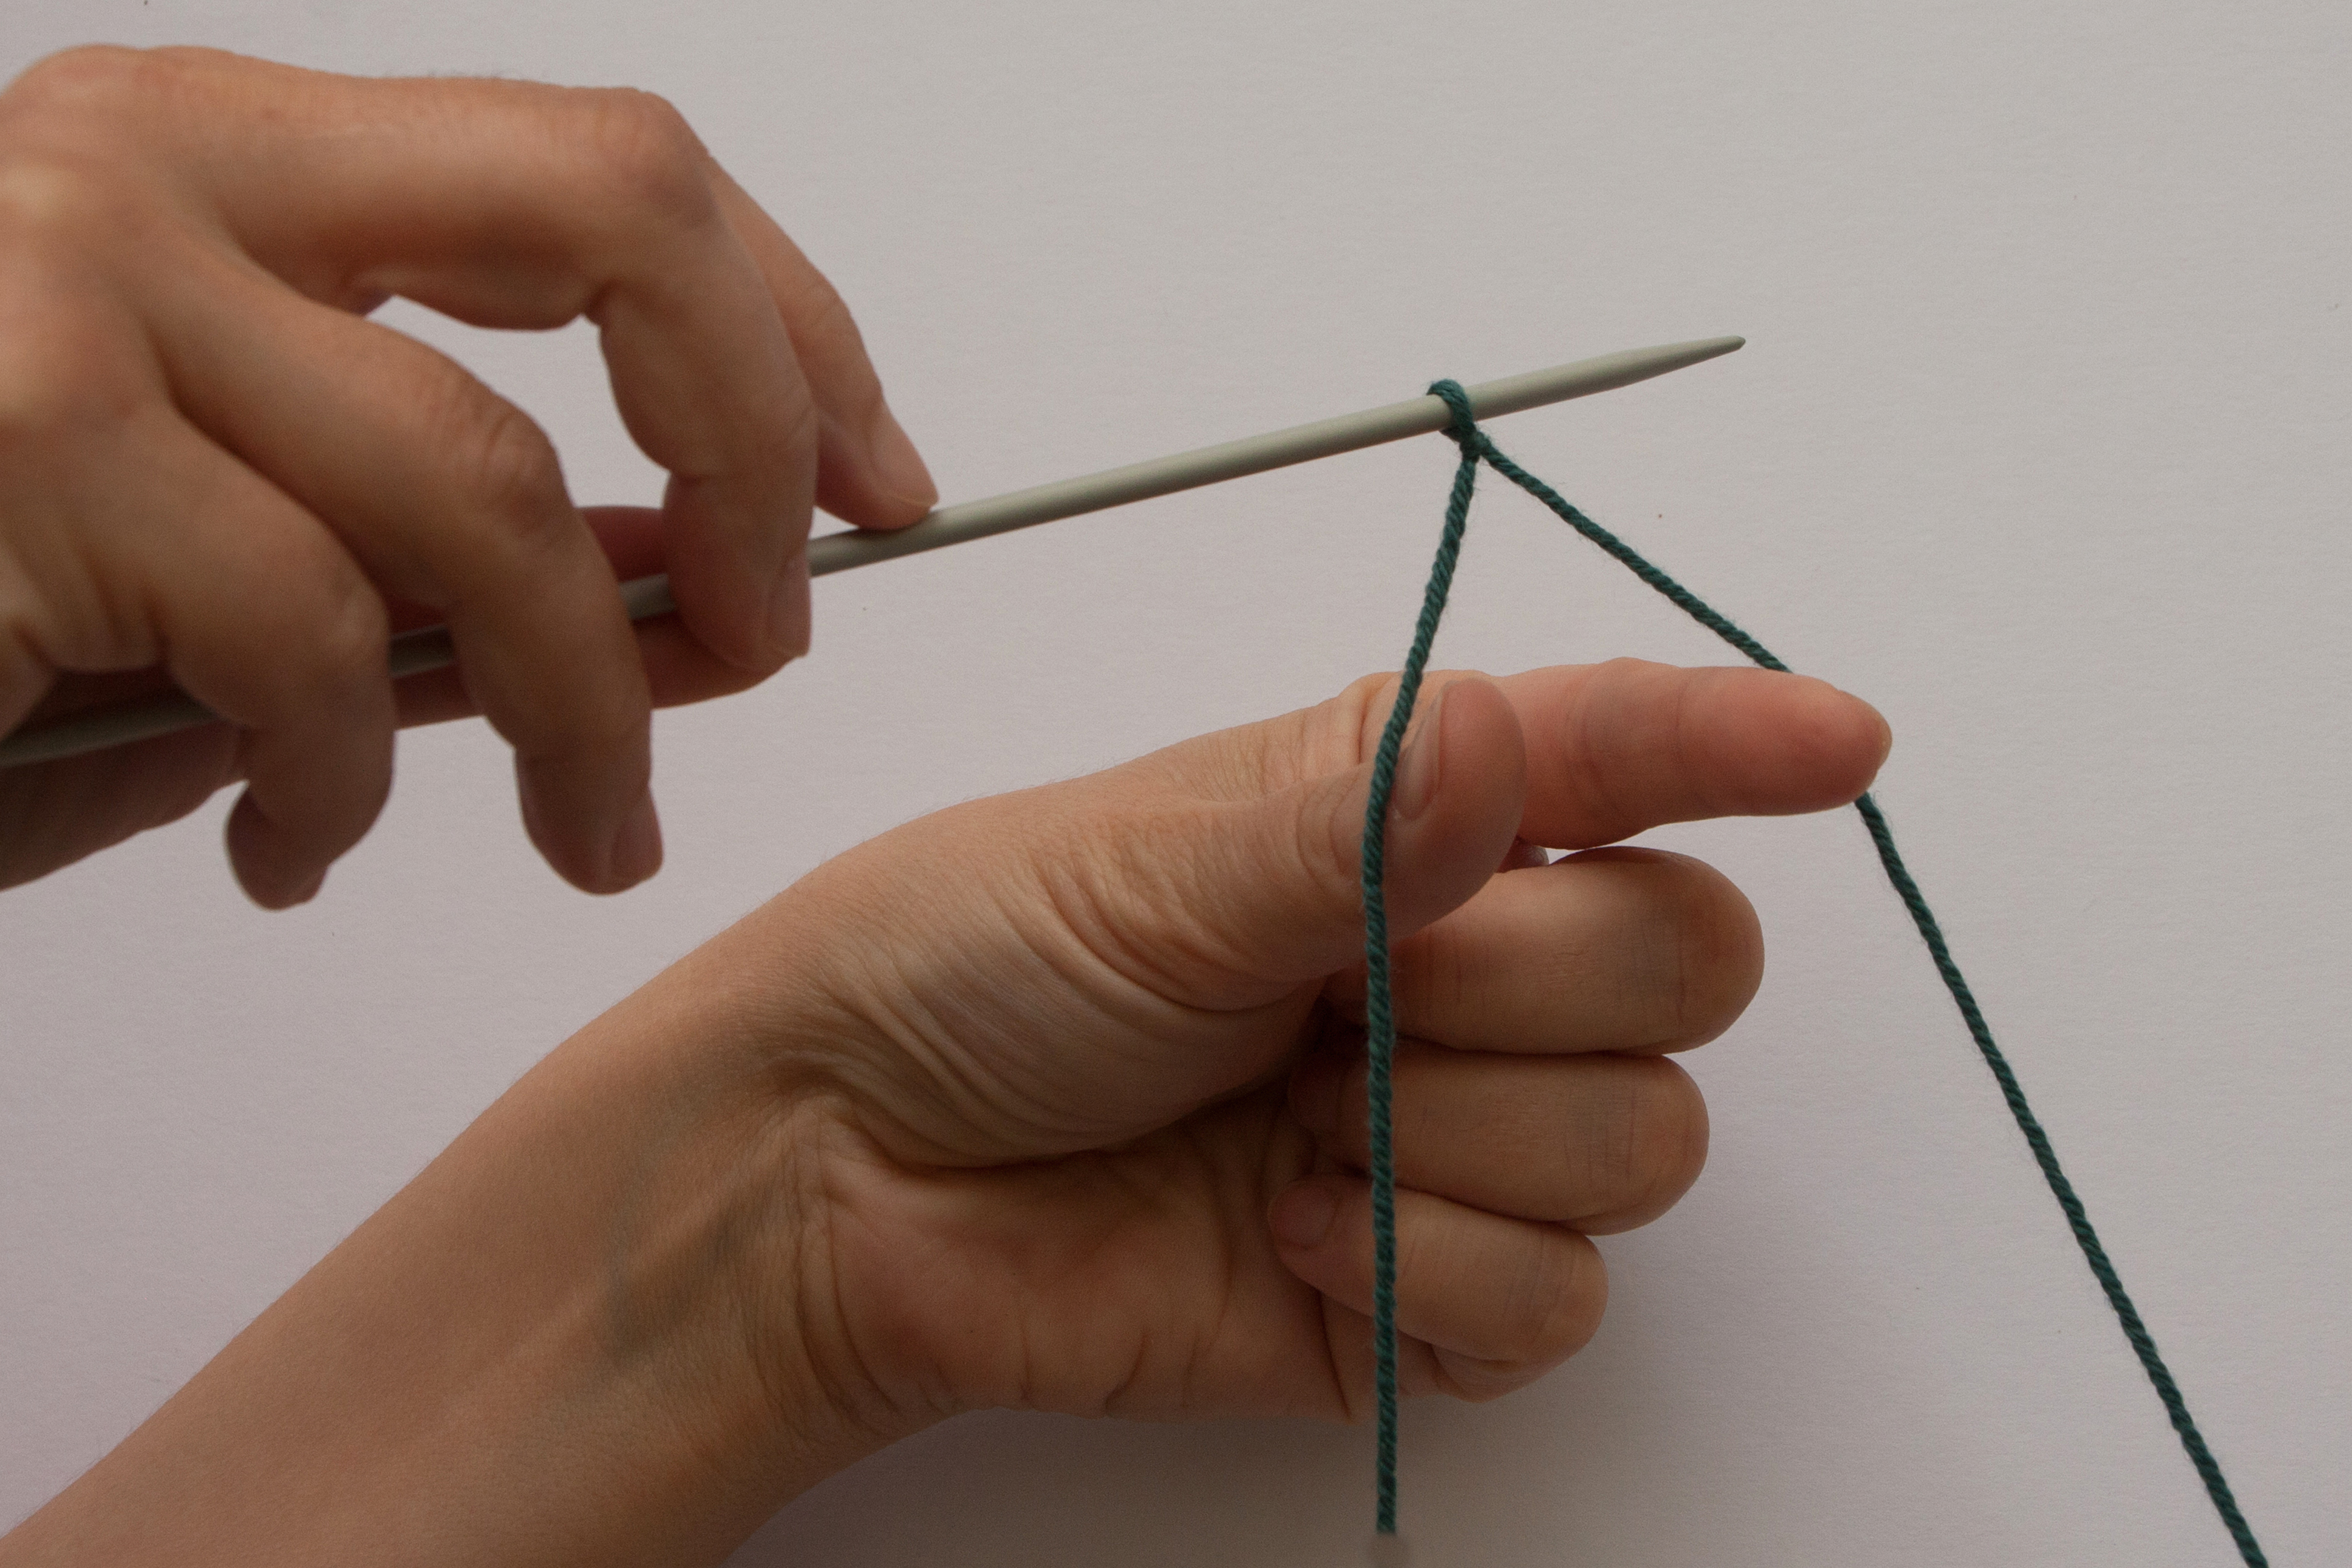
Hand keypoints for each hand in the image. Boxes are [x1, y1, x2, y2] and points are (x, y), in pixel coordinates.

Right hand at [0, 46, 935, 903]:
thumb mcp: (258, 549)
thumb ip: (467, 546)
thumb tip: (698, 590)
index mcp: (233, 159)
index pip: (612, 173)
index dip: (790, 328)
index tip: (874, 481)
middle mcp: (155, 167)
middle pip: (615, 214)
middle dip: (752, 438)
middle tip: (779, 632)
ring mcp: (75, 287)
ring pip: (489, 497)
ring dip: (585, 715)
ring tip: (590, 833)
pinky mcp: (17, 444)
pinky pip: (318, 641)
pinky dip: (355, 781)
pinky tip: (298, 835)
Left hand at [734, 658, 1889, 1427]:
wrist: (841, 1179)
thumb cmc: (958, 971)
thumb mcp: (1144, 865)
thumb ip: (1353, 822)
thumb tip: (1515, 747)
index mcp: (1398, 813)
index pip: (1622, 760)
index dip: (1738, 744)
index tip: (1841, 744)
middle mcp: (1454, 961)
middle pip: (1688, 960)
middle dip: (1536, 980)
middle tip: (1358, 992)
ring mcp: (1450, 1131)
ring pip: (1646, 1141)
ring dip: (1464, 1135)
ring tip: (1295, 1120)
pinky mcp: (1422, 1290)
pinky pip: (1563, 1301)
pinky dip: (1430, 1270)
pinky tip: (1291, 1227)